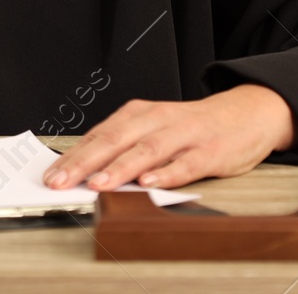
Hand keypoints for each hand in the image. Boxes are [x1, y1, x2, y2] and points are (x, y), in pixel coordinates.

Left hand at [42, 84, 292, 190]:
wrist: (246, 113)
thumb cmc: (192, 127)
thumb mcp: (155, 128)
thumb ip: (126, 146)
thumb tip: (86, 170)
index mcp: (140, 114)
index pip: (100, 135)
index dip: (74, 156)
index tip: (51, 175)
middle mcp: (158, 120)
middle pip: (116, 140)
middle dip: (85, 162)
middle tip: (61, 181)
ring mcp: (185, 134)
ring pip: (147, 150)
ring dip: (120, 168)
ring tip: (98, 184)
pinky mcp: (209, 151)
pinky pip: (186, 163)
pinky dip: (167, 173)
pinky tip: (150, 183)